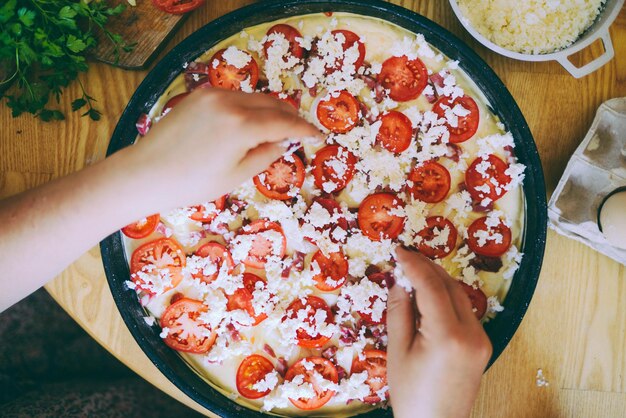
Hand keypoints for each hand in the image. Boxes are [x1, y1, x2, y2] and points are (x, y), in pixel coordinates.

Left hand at [126, 87, 320, 209]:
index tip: (318, 135)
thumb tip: (282, 143)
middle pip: (271, 104)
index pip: (284, 122)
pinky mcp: (198, 95)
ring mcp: (212, 95)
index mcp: (242, 126)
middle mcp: (230, 102)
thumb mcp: (234, 176)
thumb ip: (264, 156)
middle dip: (288, 116)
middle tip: (300, 131)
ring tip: (277, 127)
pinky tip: (250, 122)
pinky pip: (234, 97)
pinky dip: (248, 107)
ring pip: (253, 98)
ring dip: (269, 110)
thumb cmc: (190, 183)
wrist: (143, 173)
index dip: (304, 129)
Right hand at [387, 248, 491, 417]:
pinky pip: (464, 311)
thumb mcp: (398, 351)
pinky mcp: (482, 345)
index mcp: (448, 335)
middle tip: (404, 258)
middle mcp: (472, 333)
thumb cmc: (411, 394)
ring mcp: (481, 339)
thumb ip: (399, 311)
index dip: (413, 264)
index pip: (431, 285)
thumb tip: (399, 280)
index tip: (397, 251)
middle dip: (426, 268)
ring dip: (437, 280)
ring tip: (412, 274)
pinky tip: (428, 297)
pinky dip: (446, 298)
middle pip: (449, 285)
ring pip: (459, 295)